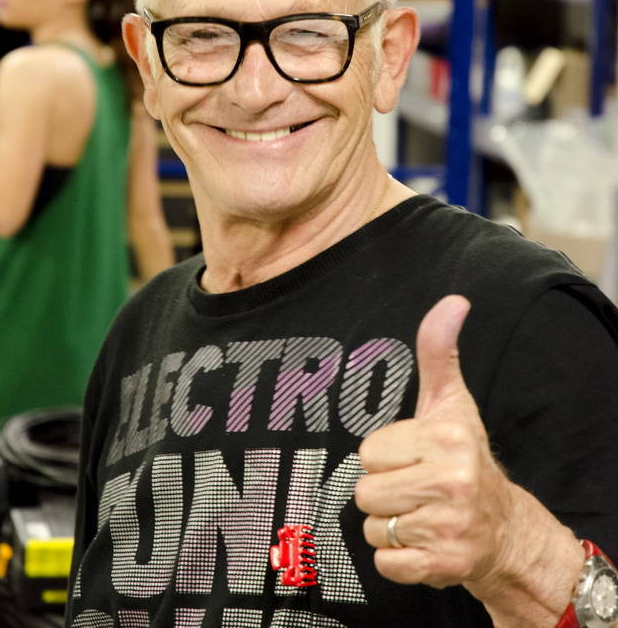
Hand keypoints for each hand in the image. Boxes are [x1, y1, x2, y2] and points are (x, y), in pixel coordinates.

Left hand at [355, 294, 512, 589]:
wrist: (503, 528)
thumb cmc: (464, 456)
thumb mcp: (450, 402)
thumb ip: (439, 352)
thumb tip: (453, 301)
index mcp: (447, 439)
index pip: (369, 451)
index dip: (386, 455)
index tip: (414, 456)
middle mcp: (451, 483)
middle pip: (365, 491)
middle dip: (384, 490)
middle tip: (415, 486)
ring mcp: (448, 528)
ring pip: (371, 526)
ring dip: (388, 523)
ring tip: (420, 512)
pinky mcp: (442, 566)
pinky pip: (383, 562)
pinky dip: (396, 557)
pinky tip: (422, 540)